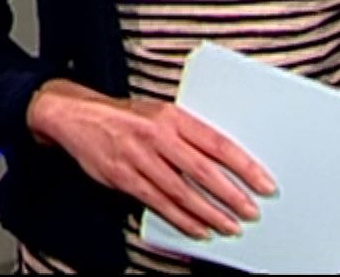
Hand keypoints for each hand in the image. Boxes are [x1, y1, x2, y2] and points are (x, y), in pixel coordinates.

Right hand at [26, 80, 276, 239]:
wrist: (75, 115)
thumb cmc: (123, 116)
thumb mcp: (158, 112)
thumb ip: (187, 133)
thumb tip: (225, 160)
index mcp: (171, 115)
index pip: (216, 143)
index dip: (244, 166)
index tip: (263, 182)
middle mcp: (156, 135)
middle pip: (202, 170)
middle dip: (231, 195)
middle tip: (251, 212)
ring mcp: (139, 157)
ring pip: (182, 191)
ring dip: (209, 213)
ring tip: (229, 226)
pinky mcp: (124, 177)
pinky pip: (158, 203)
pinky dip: (181, 219)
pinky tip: (199, 229)